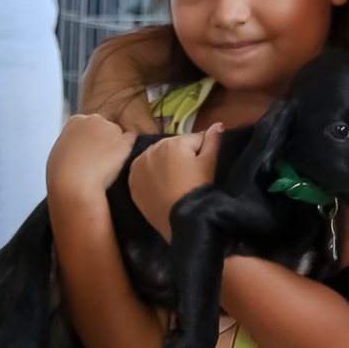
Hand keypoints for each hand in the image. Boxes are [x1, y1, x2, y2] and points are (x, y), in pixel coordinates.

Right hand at [52, 113, 134, 208]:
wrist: (73, 184)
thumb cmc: (62, 174)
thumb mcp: (59, 151)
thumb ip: (71, 143)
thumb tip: (78, 145)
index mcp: (76, 121)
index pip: (88, 127)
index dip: (89, 142)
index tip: (86, 154)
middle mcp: (94, 119)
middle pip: (103, 128)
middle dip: (102, 141)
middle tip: (96, 161)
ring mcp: (110, 128)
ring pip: (116, 136)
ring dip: (113, 147)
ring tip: (103, 166)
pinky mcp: (123, 141)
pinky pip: (130, 139)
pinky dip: (126, 148)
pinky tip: (118, 159)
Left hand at [129, 125, 221, 241]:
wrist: (181, 223)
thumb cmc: (199, 191)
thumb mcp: (211, 164)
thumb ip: (213, 141)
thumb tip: (216, 124)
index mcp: (173, 142)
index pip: (195, 139)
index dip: (204, 153)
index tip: (205, 169)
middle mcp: (151, 149)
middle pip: (174, 148)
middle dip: (183, 157)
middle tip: (191, 178)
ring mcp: (139, 166)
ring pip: (158, 159)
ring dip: (166, 165)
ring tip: (176, 183)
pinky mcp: (132, 183)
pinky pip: (145, 172)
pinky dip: (152, 176)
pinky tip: (161, 187)